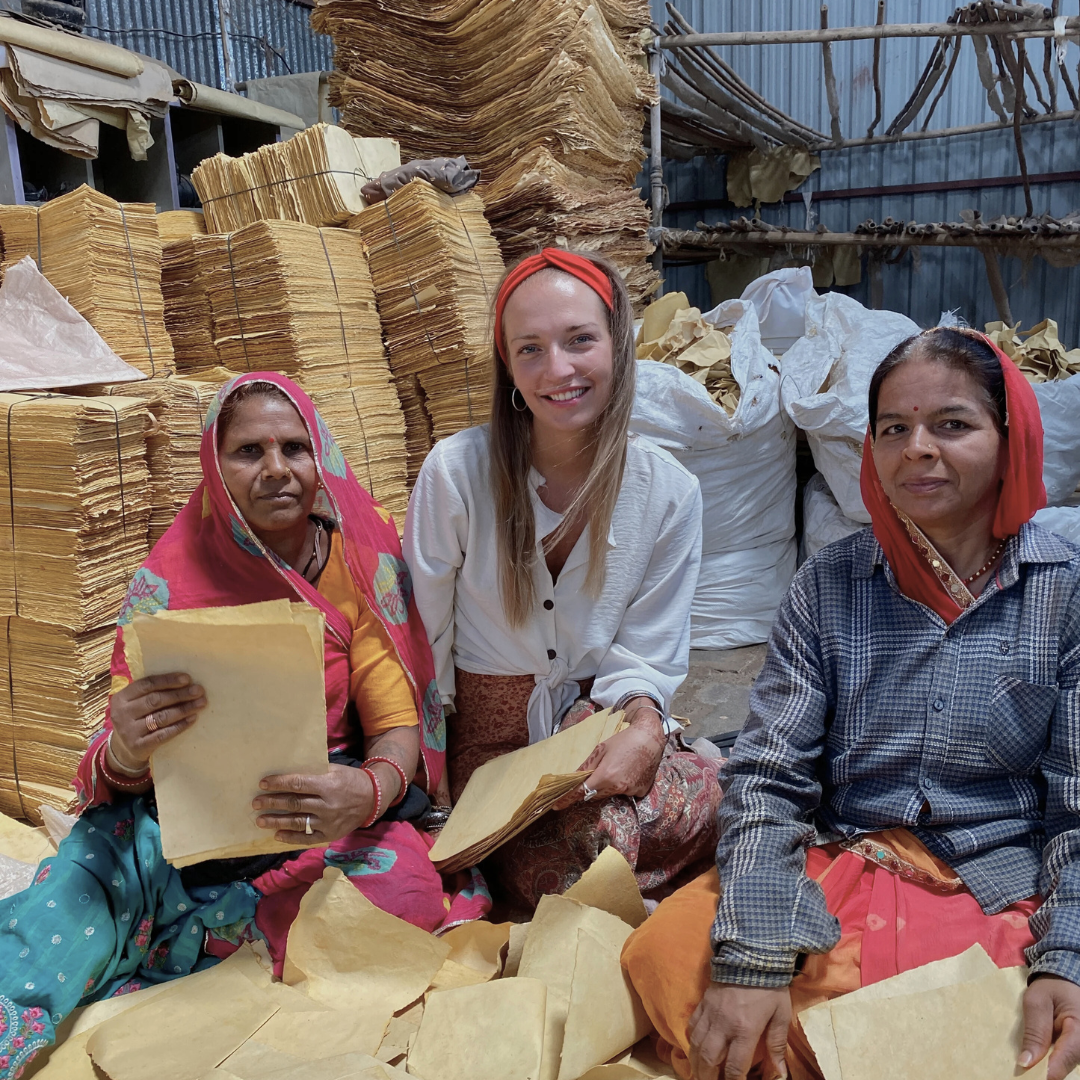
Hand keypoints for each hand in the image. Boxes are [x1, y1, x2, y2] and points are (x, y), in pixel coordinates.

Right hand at [109, 673, 206, 771]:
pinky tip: (192, 719)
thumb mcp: (136, 703)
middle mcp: (122, 713)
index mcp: (122, 697)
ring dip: (184, 709)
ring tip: (201, 703)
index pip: (146, 684)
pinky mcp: (138, 746)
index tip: (187, 678)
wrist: (124, 749)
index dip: (168, 680)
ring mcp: (129, 731)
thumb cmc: (137, 718)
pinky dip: (180, 726)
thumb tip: (186, 682)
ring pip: (161, 717)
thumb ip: (152, 692)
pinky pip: (163, 735)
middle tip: (199, 691)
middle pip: (155, 700)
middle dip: (180, 694)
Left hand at [253, 764, 378, 843]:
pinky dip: (291, 838)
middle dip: (272, 803)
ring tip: (260, 820)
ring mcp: (328, 822)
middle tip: (256, 802)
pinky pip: (307, 838)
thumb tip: (287, 773)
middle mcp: (327, 805)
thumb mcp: (334, 770)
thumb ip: (314, 772)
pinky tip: (277, 835)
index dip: (278, 784)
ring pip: (297, 822)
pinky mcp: (330, 834)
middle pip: (294, 804)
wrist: (373, 798)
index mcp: (328, 785)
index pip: (298, 784)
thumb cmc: (350, 780)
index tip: (262, 784)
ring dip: (276, 821)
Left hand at [551, 697, 665, 809]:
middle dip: (590, 788)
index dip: (568, 799)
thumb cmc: (624, 740)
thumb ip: (587, 766)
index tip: (556, 805)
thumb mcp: (601, 749)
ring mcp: (631, 791)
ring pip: (610, 794)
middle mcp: (618, 787)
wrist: (650, 738)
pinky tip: (628, 771)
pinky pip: (625, 792)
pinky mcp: (641, 792)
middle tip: (594, 775)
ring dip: (607, 786)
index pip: (582, 792)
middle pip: (595, 794)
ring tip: (616, 768)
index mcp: (606, 775)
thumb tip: (573, 778)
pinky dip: (623, 785)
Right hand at [689, 983, 790, 1079]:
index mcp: (744, 1030)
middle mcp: (723, 1025)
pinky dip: (691, 1041)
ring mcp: (710, 1013)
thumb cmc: (770, 987)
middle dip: (708, 1077)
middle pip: (708, 1060)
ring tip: (699, 1074)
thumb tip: (780, 1074)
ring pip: (696, 1045)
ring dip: (696, 1063)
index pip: (734, 1066)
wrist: (751, 954)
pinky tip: (694, 1048)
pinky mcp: (703, 1002)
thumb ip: (777, 1046)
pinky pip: (692, 1025)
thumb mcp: (780, 1016)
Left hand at [1020, 975, 1079, 1079]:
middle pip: (1066, 1064)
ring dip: (1045, 1067)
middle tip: (1023, 1072)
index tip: (1029, 1073)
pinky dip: (1048, 1062)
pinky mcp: (1075, 1049)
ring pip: (1064, 1065)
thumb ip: (1034, 1031)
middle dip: (1044, 1071)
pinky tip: (1033, 1062)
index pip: (1067, 1055)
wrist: (1064, 982)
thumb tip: (1026, 1062)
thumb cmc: (1050, 988)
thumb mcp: (1036, 1002)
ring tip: (1026, 1068)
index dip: (1049, 1070)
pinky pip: (1062, 1060)